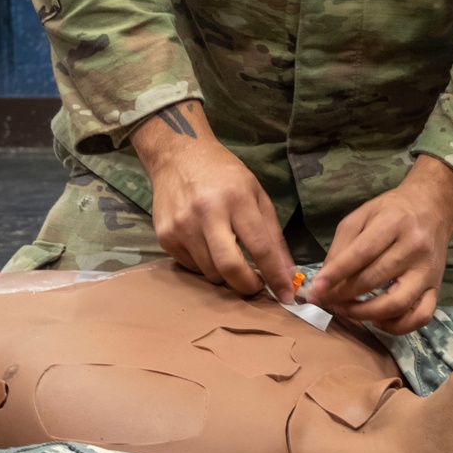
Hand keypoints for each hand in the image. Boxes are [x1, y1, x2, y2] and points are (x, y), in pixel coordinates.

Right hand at [133, 101, 295, 301]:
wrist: (178, 156)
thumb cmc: (224, 176)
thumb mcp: (257, 195)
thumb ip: (273, 235)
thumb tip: (286, 273)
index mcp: (236, 199)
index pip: (260, 247)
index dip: (275, 276)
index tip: (287, 295)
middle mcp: (206, 213)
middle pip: (230, 267)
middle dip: (248, 286)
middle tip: (258, 287)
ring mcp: (181, 227)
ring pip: (210, 273)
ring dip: (226, 276)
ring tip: (233, 260)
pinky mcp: (165, 236)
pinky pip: (191, 267)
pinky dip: (206, 266)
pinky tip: (209, 248)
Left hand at [308, 155, 452, 333]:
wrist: (433, 208)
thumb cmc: (393, 212)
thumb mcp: (362, 215)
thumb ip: (342, 245)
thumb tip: (326, 279)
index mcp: (394, 223)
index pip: (362, 253)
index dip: (336, 274)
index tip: (316, 289)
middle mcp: (414, 248)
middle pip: (374, 280)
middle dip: (343, 295)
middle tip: (324, 301)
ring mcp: (428, 271)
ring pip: (397, 304)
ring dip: (365, 314)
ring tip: (345, 310)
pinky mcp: (437, 288)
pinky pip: (421, 316)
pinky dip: (397, 326)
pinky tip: (377, 320)